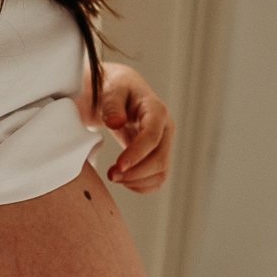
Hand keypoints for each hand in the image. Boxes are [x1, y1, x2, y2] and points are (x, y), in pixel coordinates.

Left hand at [77, 63, 174, 193]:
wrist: (122, 93)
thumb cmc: (117, 90)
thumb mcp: (111, 90)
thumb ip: (112, 104)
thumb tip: (116, 122)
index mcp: (156, 110)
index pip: (152, 136)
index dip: (137, 154)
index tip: (117, 166)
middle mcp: (165, 129)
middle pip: (159, 160)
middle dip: (135, 173)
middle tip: (111, 175)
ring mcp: (165, 144)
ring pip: (160, 173)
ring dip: (137, 182)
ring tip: (114, 176)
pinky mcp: (159, 156)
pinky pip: (157, 179)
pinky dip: (141, 186)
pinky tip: (124, 180)